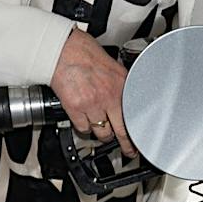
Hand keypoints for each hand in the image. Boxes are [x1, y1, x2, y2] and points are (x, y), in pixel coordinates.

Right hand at [50, 29, 133, 156]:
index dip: (138, 130)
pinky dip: (84, 127)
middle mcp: (109, 97)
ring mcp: (92, 105)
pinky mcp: (76, 109)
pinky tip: (84, 121)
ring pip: (102, 133)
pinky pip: (83, 128)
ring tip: (101, 131)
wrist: (62, 50)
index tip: (140, 138)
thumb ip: (120, 84)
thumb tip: (125, 96)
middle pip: (122, 131)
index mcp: (121, 85)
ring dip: (101, 134)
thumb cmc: (83, 52)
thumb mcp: (113, 66)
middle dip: (126, 146)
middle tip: (128, 151)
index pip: (135, 115)